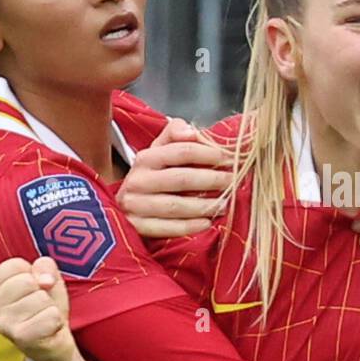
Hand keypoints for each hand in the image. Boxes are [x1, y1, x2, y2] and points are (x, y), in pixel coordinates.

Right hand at [0, 256, 75, 360]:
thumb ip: (44, 266)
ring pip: (41, 298)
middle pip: (27, 281)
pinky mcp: (20, 337)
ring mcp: (2, 324)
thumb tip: (45, 281)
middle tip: (38, 307)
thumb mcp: (44, 277)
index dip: (33, 274)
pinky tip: (47, 330)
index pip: (15, 265)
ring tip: (41, 318)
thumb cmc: (43, 307)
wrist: (52, 343)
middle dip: (41, 292)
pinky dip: (56, 321)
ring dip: (49, 308)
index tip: (32, 290)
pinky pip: (51, 315)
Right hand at [117, 118, 231, 238]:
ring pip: (175, 206)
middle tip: (233, 182)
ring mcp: (135, 205)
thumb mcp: (160, 150)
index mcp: (146, 158)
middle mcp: (138, 180)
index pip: (182, 151)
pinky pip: (167, 228)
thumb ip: (175, 133)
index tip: (231, 158)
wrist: (126, 205)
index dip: (210, 154)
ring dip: (204, 206)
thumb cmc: (153, 176)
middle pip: (181, 178)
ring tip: (225, 205)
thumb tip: (192, 132)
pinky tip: (207, 223)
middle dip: (212, 180)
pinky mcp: (136, 227)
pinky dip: (190, 226)